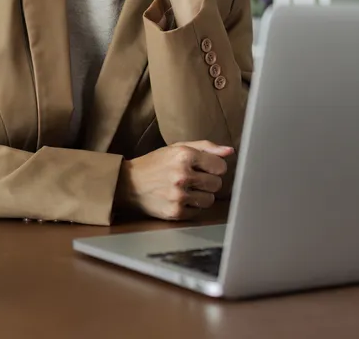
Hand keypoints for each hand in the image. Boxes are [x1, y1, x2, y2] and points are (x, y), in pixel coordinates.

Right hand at [115, 140, 234, 220]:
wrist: (128, 184)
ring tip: (188, 190)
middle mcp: (182, 175)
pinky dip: (192, 207)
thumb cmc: (155, 164)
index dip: (214, 168)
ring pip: (210, 200)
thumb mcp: (177, 148)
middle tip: (195, 180)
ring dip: (202, 196)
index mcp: (184, 155)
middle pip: (217, 184)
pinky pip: (198, 212)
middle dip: (209, 182)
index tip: (205, 168)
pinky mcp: (175, 212)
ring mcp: (178, 195)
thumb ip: (205, 147)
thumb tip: (230, 151)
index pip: (220, 166)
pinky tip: (180, 199)